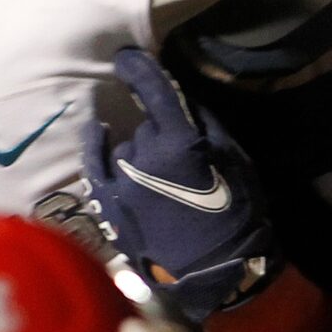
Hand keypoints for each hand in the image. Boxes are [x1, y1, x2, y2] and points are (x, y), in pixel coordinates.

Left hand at [81, 47, 277, 322]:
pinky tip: (98, 132)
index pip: (152, 89)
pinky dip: (97, 148)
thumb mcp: (235, 161)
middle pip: (145, 125)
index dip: (138, 67)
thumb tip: (181, 101)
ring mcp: (121, 183)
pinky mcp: (109, 206)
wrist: (218, 276)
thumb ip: (206, 126)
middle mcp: (143, 157)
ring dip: (141, 152)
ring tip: (163, 178)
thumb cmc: (235, 217)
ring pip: (125, 147)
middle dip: (159, 131)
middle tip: (181, 155)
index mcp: (179, 143)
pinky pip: (96, 166)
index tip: (128, 56)